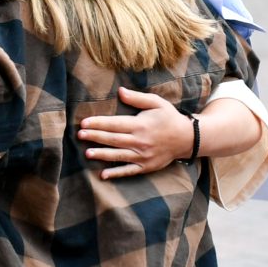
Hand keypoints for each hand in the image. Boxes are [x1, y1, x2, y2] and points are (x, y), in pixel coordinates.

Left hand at [79, 88, 193, 178]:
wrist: (188, 138)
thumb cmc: (169, 118)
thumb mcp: (156, 103)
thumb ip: (137, 98)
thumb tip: (120, 91)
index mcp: (141, 125)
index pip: (115, 124)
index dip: (99, 123)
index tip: (84, 122)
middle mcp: (140, 141)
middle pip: (113, 139)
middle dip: (95, 137)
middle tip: (79, 135)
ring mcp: (143, 156)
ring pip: (118, 155)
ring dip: (102, 154)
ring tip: (87, 153)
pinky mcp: (146, 166)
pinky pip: (128, 171)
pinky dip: (116, 173)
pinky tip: (102, 174)